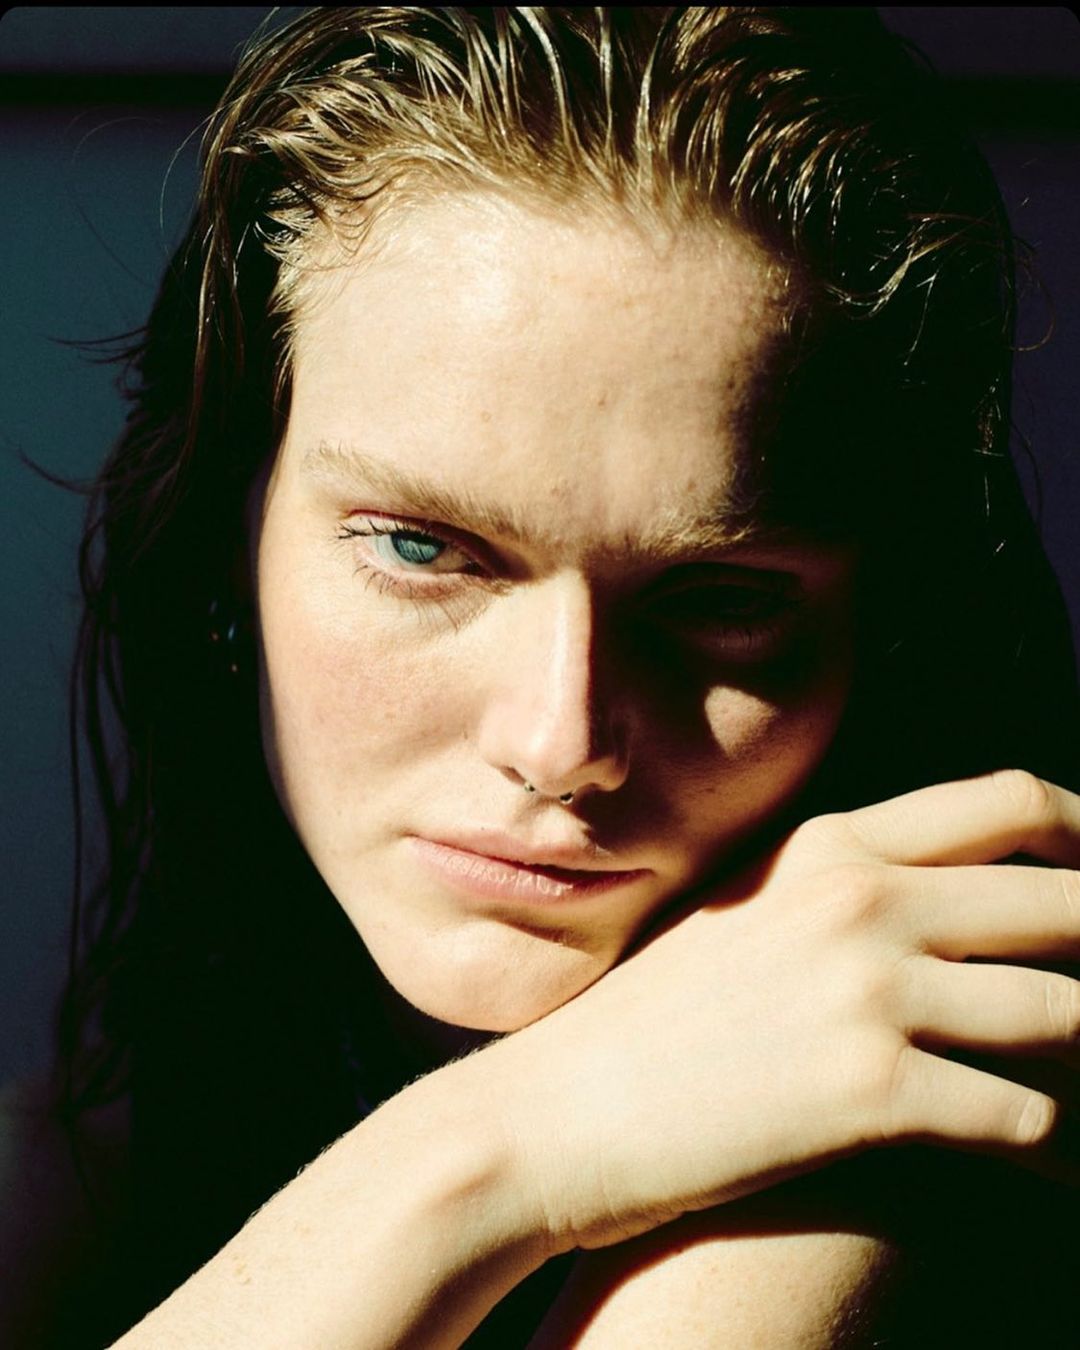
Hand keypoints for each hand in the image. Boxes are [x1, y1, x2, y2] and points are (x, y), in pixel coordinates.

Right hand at [475, 770, 1079, 1253]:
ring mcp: (869, 991)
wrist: (557, 1111)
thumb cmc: (646, 1022)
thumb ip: (836, 887)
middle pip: (1063, 902)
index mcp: (832, 846)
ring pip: (1067, 1014)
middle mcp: (863, 900)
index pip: (1007, 799)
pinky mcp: (870, 1091)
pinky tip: (1056, 1166)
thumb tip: (938, 900)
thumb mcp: (741, 913)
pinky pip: (1027, 1118)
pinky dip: (1059, 1150)